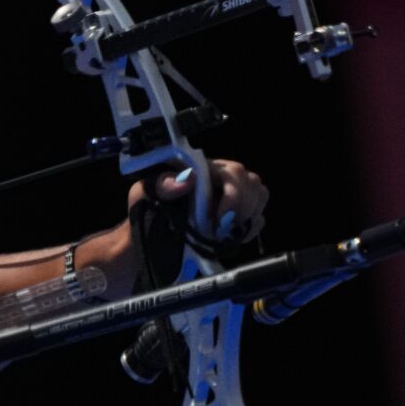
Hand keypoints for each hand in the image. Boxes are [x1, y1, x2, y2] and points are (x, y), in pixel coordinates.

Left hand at [129, 159, 268, 242]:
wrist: (146, 237)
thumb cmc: (146, 209)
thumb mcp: (145, 193)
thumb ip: (162, 184)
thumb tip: (187, 180)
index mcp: (202, 168)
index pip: (233, 172)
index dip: (234, 196)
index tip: (218, 221)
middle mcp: (220, 178)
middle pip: (252, 183)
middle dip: (242, 210)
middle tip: (220, 230)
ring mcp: (231, 196)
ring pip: (259, 195)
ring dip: (246, 218)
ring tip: (223, 233)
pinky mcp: (237, 215)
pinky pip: (258, 217)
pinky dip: (249, 229)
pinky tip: (229, 237)